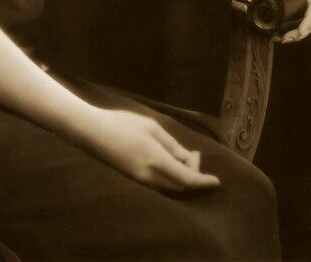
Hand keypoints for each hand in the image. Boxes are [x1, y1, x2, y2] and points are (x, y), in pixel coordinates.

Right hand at [83, 108, 219, 192]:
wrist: (92, 132)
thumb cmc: (122, 124)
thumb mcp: (151, 128)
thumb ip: (171, 145)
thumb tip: (186, 158)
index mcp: (156, 161)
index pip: (187, 179)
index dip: (204, 181)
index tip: (217, 181)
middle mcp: (150, 176)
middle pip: (181, 186)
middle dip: (193, 174)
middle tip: (194, 154)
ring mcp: (140, 180)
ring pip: (170, 187)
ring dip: (182, 176)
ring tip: (183, 156)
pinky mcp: (134, 178)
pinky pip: (160, 184)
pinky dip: (171, 177)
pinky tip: (168, 161)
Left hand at [242, 0, 310, 41]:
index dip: (310, 20)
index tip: (300, 32)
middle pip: (309, 16)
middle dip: (301, 31)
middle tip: (286, 39)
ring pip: (299, 19)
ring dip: (293, 32)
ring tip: (280, 39)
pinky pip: (288, 17)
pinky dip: (284, 27)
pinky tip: (274, 32)